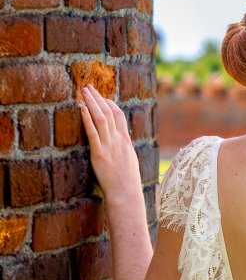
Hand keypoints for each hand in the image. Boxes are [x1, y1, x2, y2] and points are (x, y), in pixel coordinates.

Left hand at [78, 84, 140, 199]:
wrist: (126, 193)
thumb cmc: (127, 181)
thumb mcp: (130, 161)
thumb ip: (126, 148)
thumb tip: (125, 140)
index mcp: (126, 141)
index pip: (119, 115)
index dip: (109, 104)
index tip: (101, 97)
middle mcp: (118, 140)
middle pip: (108, 112)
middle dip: (98, 97)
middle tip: (89, 86)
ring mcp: (109, 146)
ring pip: (101, 118)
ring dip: (91, 102)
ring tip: (84, 91)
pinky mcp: (98, 153)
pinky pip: (92, 132)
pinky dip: (87, 118)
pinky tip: (82, 108)